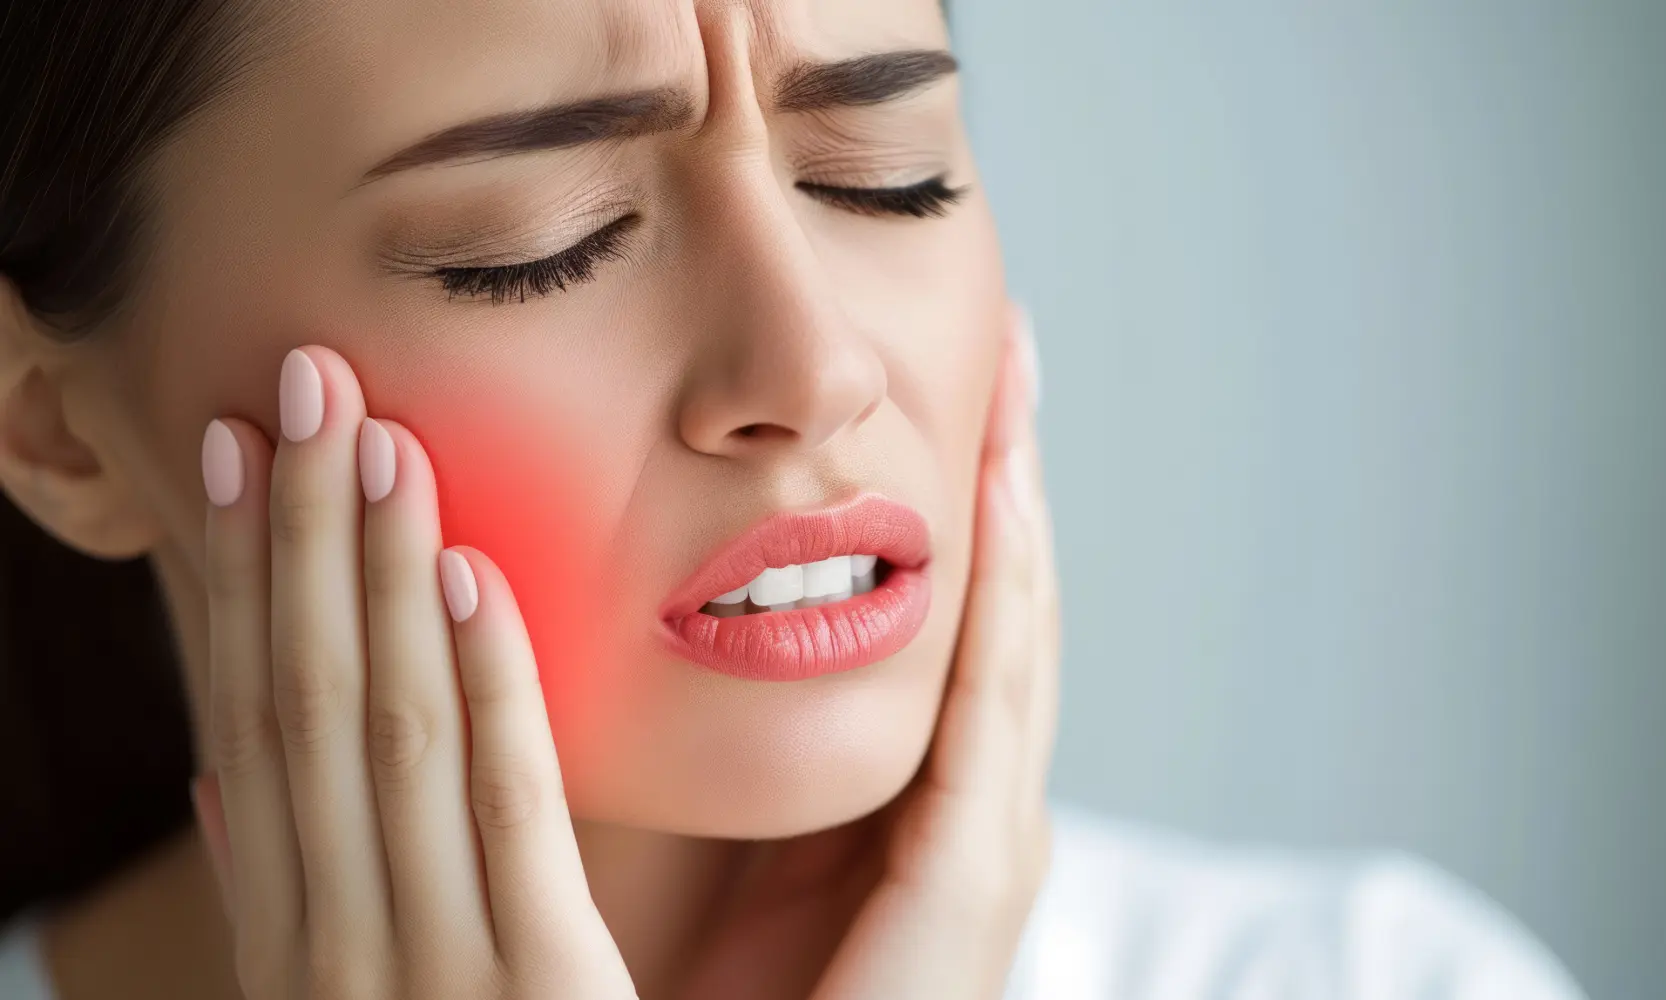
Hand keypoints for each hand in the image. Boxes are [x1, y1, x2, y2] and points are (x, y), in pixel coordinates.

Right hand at [193, 347, 636, 997]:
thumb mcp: (345, 997)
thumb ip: (291, 892)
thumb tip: (226, 776)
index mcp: (295, 944)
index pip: (254, 727)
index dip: (238, 581)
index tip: (233, 456)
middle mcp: (334, 951)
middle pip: (303, 702)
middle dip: (294, 535)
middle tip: (297, 382)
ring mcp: (425, 975)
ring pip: (384, 732)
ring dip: (368, 570)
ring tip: (370, 431)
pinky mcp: (538, 997)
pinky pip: (499, 811)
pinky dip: (478, 682)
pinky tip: (465, 569)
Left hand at [677, 303, 1059, 999]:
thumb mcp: (728, 845)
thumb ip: (727, 750)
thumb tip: (643, 620)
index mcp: (914, 798)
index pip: (948, 621)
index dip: (956, 503)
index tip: (951, 386)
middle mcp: (971, 807)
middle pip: (1001, 605)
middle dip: (1010, 475)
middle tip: (1011, 342)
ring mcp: (988, 840)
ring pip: (1014, 634)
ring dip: (1019, 504)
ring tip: (1018, 381)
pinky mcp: (975, 877)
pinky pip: (991, 710)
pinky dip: (1000, 598)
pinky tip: (997, 499)